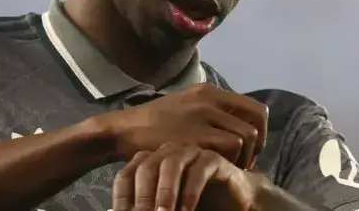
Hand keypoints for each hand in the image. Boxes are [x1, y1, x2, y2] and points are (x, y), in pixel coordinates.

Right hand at [95, 83, 267, 168]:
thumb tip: (237, 127)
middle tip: (245, 163)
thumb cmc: (154, 123)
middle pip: (256, 122)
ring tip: (229, 169)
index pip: (255, 108)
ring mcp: (202, 116)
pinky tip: (216, 170)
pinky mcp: (193, 135)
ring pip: (246, 136)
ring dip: (244, 157)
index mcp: (209, 91)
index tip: (251, 149)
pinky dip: (229, 161)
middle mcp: (209, 99)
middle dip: (257, 147)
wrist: (125, 129)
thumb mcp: (186, 106)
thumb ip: (211, 112)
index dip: (260, 132)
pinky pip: (228, 147)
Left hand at [112, 143, 268, 210]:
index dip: (121, 198)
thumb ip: (149, 210)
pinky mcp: (213, 158)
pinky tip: (187, 210)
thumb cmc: (198, 206)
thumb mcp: (167, 210)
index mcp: (150, 165)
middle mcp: (167, 154)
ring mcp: (190, 153)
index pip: (126, 176)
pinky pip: (199, 169)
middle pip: (145, 167)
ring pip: (170, 164)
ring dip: (165, 192)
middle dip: (143, 196)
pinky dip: (190, 191)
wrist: (236, 202)